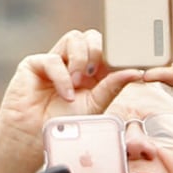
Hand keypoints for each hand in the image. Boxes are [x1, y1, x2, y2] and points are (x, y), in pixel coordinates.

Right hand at [0, 30, 142, 172]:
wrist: (37, 137)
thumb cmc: (65, 124)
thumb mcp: (96, 105)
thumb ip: (113, 86)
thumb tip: (136, 72)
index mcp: (92, 72)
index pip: (107, 50)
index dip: (116, 54)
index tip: (127, 64)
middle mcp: (74, 63)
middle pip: (92, 36)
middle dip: (98, 51)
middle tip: (95, 74)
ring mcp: (56, 60)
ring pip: (74, 38)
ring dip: (81, 59)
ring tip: (78, 83)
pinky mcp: (36, 63)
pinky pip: (53, 59)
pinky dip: (62, 77)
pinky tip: (66, 94)